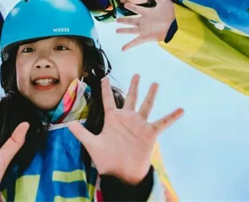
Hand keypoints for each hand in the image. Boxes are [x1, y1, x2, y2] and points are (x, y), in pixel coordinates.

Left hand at [68, 75, 182, 184]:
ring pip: (146, 105)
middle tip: (137, 74)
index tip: (105, 77)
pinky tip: (180, 110)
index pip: (108, 100)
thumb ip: (81, 133)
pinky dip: (172, 116)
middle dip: (133, 86)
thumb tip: (67, 123)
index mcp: (113, 119)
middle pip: (130, 98)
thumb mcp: (92, 145)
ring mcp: (139, 125)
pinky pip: (162, 123)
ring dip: (151, 94)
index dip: (106, 89)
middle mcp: (127, 119)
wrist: (121, 174)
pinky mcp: (149, 133)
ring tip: (155, 83)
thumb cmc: (107, 160)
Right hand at [116, 0, 175, 50]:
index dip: (131, 7)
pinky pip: (135, 42)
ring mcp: (144, 30)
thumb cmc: (171, 13)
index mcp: (148, 13)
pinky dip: (129, 46)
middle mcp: (144, 21)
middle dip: (124, 20)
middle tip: (117, 20)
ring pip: (131, 30)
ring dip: (124, 30)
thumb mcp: (164, 2)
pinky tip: (123, 49)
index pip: (137, 9)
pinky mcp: (145, 37)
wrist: (176, 25)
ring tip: (117, 30)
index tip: (126, 5)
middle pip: (131, 21)